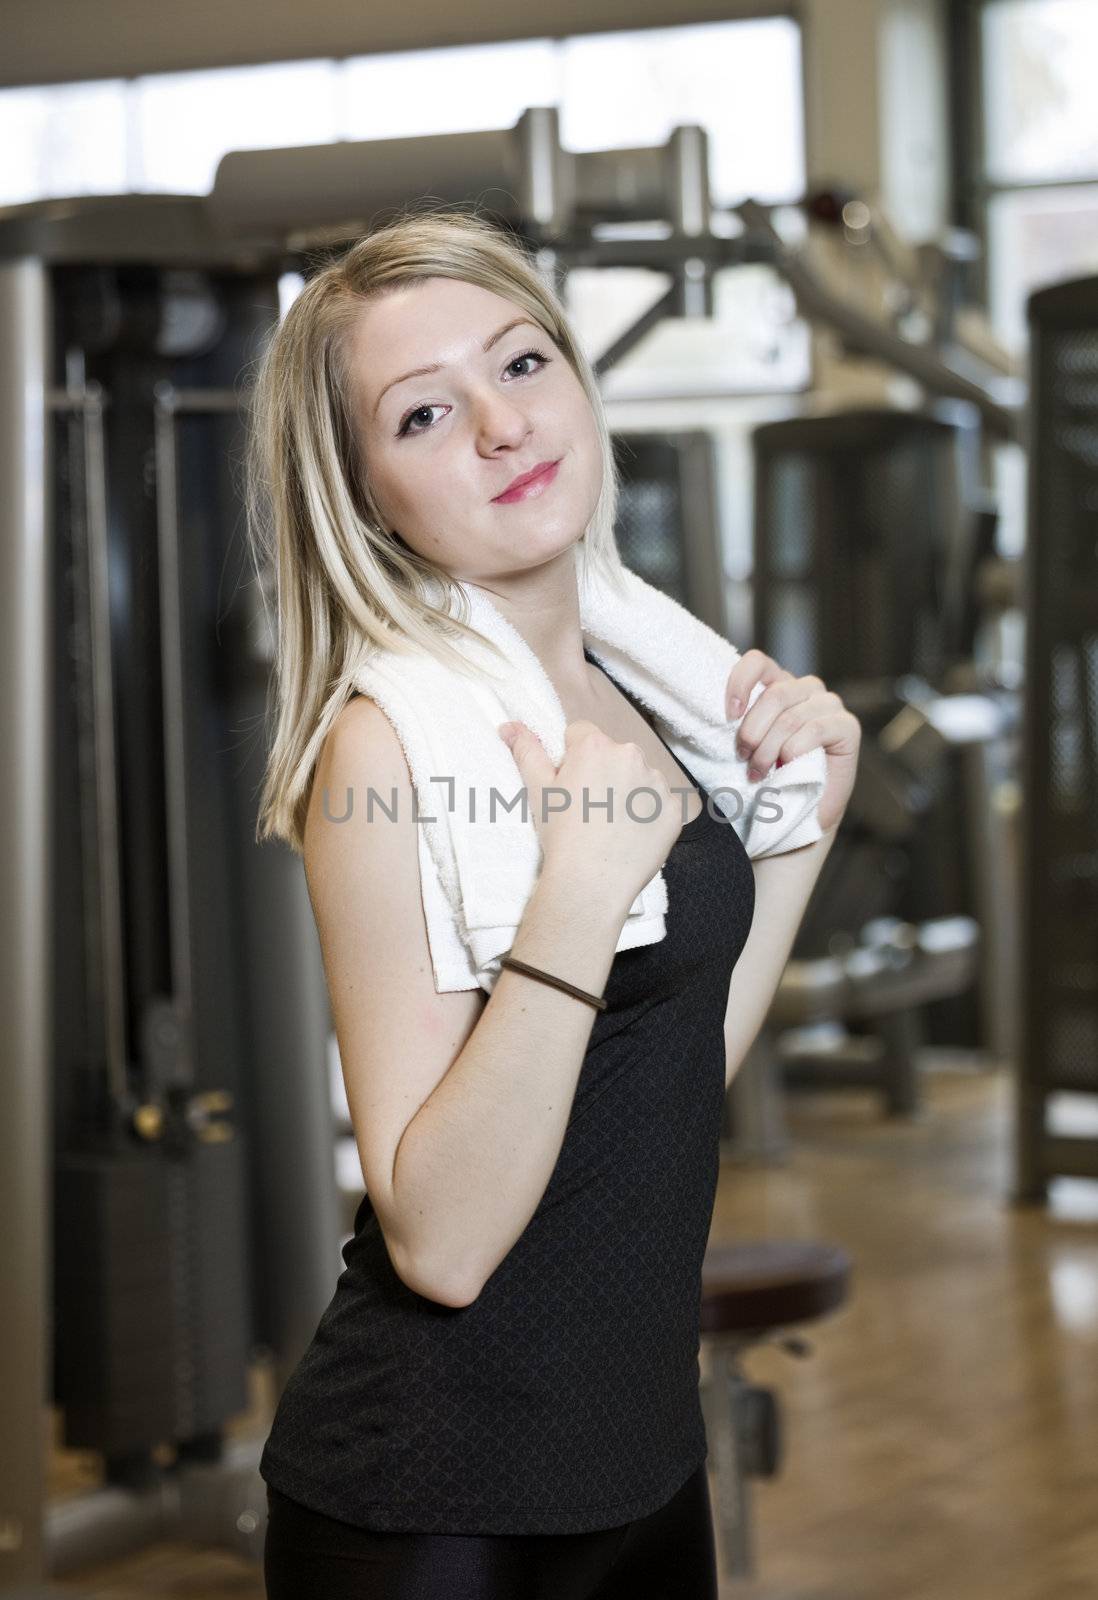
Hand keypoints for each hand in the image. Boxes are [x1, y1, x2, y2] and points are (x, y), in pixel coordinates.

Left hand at [724, 650, 860, 834]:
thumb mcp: (737, 745)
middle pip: (775, 694)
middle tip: (744, 759)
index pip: (758, 662)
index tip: (728, 716)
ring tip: (760, 772)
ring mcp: (829, 706)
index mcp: (777, 685)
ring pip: (792, 716)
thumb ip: (726, 721)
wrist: (792, 818)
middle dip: (753, 731)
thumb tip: (689, 705)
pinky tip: (789, 766)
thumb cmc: (760, 780)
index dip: (740, 683)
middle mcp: (805, 689)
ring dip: (770, 749)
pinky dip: (796, 750)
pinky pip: (817, 729)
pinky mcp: (847, 727)